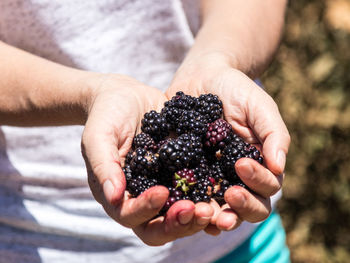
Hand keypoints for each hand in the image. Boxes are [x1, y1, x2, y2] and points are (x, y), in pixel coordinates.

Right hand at [81, 74, 213, 244]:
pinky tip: (227, 191)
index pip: (130, 215)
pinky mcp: (183, 172)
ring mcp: (165, 186)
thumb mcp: (99, 136)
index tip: (161, 192)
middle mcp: (143, 196)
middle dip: (179, 223)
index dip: (145, 210)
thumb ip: (103, 165)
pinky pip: (197, 190)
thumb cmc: (107, 115)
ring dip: (198, 216)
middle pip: (159, 226)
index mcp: (119, 193)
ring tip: (214, 208)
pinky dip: (210, 196)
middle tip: (199, 211)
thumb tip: (113, 196)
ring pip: (181, 213)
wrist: (127, 97)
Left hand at [167, 52, 290, 234]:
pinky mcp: (186, 174)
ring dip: (216, 217)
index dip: (258, 182)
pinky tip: (182, 208)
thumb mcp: (259, 106)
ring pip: (220, 209)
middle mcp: (237, 178)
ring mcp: (211, 179)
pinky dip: (189, 207)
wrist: (202, 78)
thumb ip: (274, 134)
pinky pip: (190, 197)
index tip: (241, 165)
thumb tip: (279, 167)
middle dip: (242, 207)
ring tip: (207, 214)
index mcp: (258, 164)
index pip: (267, 186)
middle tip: (230, 196)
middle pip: (248, 207)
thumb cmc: (235, 90)